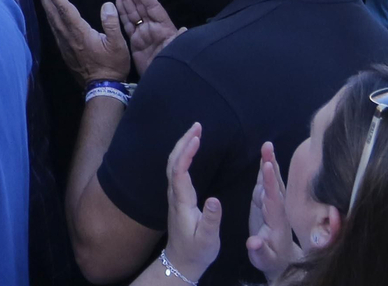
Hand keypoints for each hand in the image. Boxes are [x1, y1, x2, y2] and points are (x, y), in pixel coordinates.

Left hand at [33, 0, 129, 83]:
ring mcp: (65, 45)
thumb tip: (106, 4)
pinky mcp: (65, 51)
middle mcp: (68, 37)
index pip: (65, 10)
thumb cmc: (112, 65)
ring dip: (46, 6)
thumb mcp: (118, 44)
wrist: (102, 87)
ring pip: (52, 22)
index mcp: (80, 33)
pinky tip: (49, 15)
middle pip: (54, 13)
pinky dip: (50, 19)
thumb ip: (111, 23)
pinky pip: (54, 31)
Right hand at [115, 0, 183, 74]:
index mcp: (164, 28)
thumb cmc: (171, 66)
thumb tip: (185, 30)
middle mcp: (153, 28)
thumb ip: (179, 41)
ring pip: (133, 12)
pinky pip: (127, 24)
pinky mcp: (135, 42)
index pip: (153, 7)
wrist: (163, 83)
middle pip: (141, 6)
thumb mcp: (176, 53)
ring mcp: (143, 34)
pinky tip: (117, 2)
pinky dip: (122, 13)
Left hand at [163, 123, 221, 283]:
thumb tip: (214, 200)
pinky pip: (177, 169)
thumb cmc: (197, 251)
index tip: (197, 138)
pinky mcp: (178, 196)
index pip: (180, 171)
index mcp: (182, 202)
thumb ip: (211, 220)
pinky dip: (183, 155)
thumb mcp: (207, 239)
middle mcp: (175, 195)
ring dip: (182, 145)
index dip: (186, 153)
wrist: (181, 261)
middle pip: (173, 162)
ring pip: (173, 164)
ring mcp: (174, 195)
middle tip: (197, 125)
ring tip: (195, 131)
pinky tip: (191, 149)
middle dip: (183, 141)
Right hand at [246, 142, 301, 279]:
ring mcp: (273, 204)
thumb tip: (253, 242)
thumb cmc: (271, 260)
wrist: (281, 259)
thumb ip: (259, 251)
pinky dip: (265, 170)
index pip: (274, 198)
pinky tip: (264, 158)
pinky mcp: (266, 203)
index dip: (271, 182)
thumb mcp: (263, 259)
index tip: (268, 166)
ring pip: (272, 181)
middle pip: (275, 184)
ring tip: (266, 146)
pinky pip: (267, 184)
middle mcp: (278, 209)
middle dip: (271, 165)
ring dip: (269, 163)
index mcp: (277, 221)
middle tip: (267, 146)